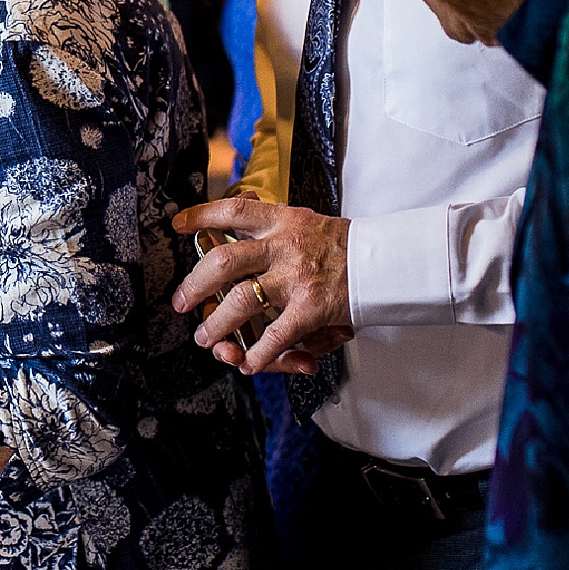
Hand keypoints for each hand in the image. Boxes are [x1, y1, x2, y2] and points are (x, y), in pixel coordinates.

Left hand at [171, 196, 354, 374]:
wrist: (390, 261)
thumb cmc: (346, 246)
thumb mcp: (308, 222)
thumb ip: (275, 222)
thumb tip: (240, 207)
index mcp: (282, 221)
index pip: (232, 211)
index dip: (201, 216)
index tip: (178, 225)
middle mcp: (284, 246)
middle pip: (222, 262)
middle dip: (194, 285)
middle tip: (182, 301)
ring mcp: (296, 278)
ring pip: (239, 302)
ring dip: (217, 325)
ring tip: (207, 338)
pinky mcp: (311, 308)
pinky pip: (275, 335)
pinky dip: (259, 354)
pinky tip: (248, 362)